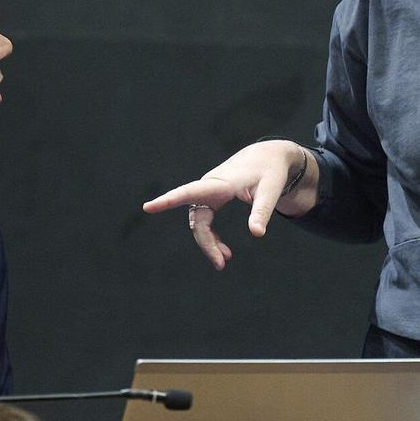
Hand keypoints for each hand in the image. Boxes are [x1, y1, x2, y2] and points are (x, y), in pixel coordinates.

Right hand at [142, 140, 316, 269]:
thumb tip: (257, 234)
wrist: (266, 156)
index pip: (190, 192)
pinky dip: (212, 237)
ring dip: (209, 242)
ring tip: (224, 261)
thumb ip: (263, 211)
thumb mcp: (271, 190)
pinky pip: (205, 220)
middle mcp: (210, 186)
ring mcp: (209, 192)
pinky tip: (223, 251)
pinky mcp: (212, 196)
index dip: (169, 200)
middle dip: (206, 242)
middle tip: (221, 264)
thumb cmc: (269, 171)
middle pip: (198, 218)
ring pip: (200, 222)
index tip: (148, 207)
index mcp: (222, 182)